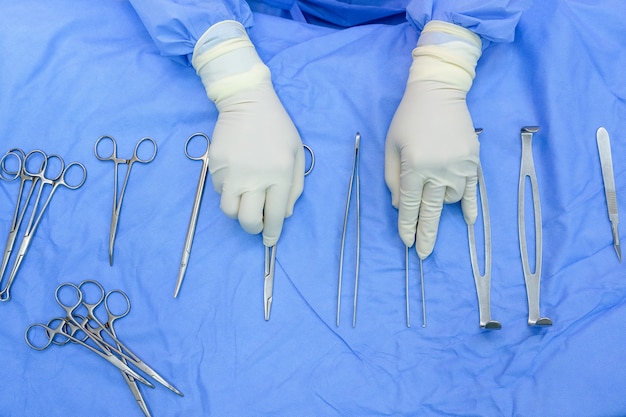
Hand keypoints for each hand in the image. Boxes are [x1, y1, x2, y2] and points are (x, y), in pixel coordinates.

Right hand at [192, 21, 303, 246]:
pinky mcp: (216, 167)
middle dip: (254, 228)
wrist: (247, 101)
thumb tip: (284, 214)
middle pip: (248, 220)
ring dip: (239, 212)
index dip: (273, 232)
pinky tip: (237, 176)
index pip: (275, 215)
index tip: (270, 240)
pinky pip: (221, 192)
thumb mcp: (296, 154)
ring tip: (246, 199)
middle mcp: (255, 177)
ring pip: (230, 211)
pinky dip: (229, 192)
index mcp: (280, 174)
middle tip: (257, 222)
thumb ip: (295, 187)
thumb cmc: (277, 128)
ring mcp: (233, 173)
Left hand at [385, 21, 481, 258]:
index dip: (408, 226)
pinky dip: (470, 205)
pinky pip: (472, 190)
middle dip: (426, 234)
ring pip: (450, 199)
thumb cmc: (408, 118)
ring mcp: (459, 167)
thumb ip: (393, 178)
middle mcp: (438, 170)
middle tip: (423, 254)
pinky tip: (469, 221)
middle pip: (431, 210)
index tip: (407, 242)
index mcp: (415, 167)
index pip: (410, 205)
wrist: (439, 92)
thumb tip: (399, 206)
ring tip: (434, 200)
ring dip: (441, 205)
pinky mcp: (473, 161)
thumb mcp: (391, 146)